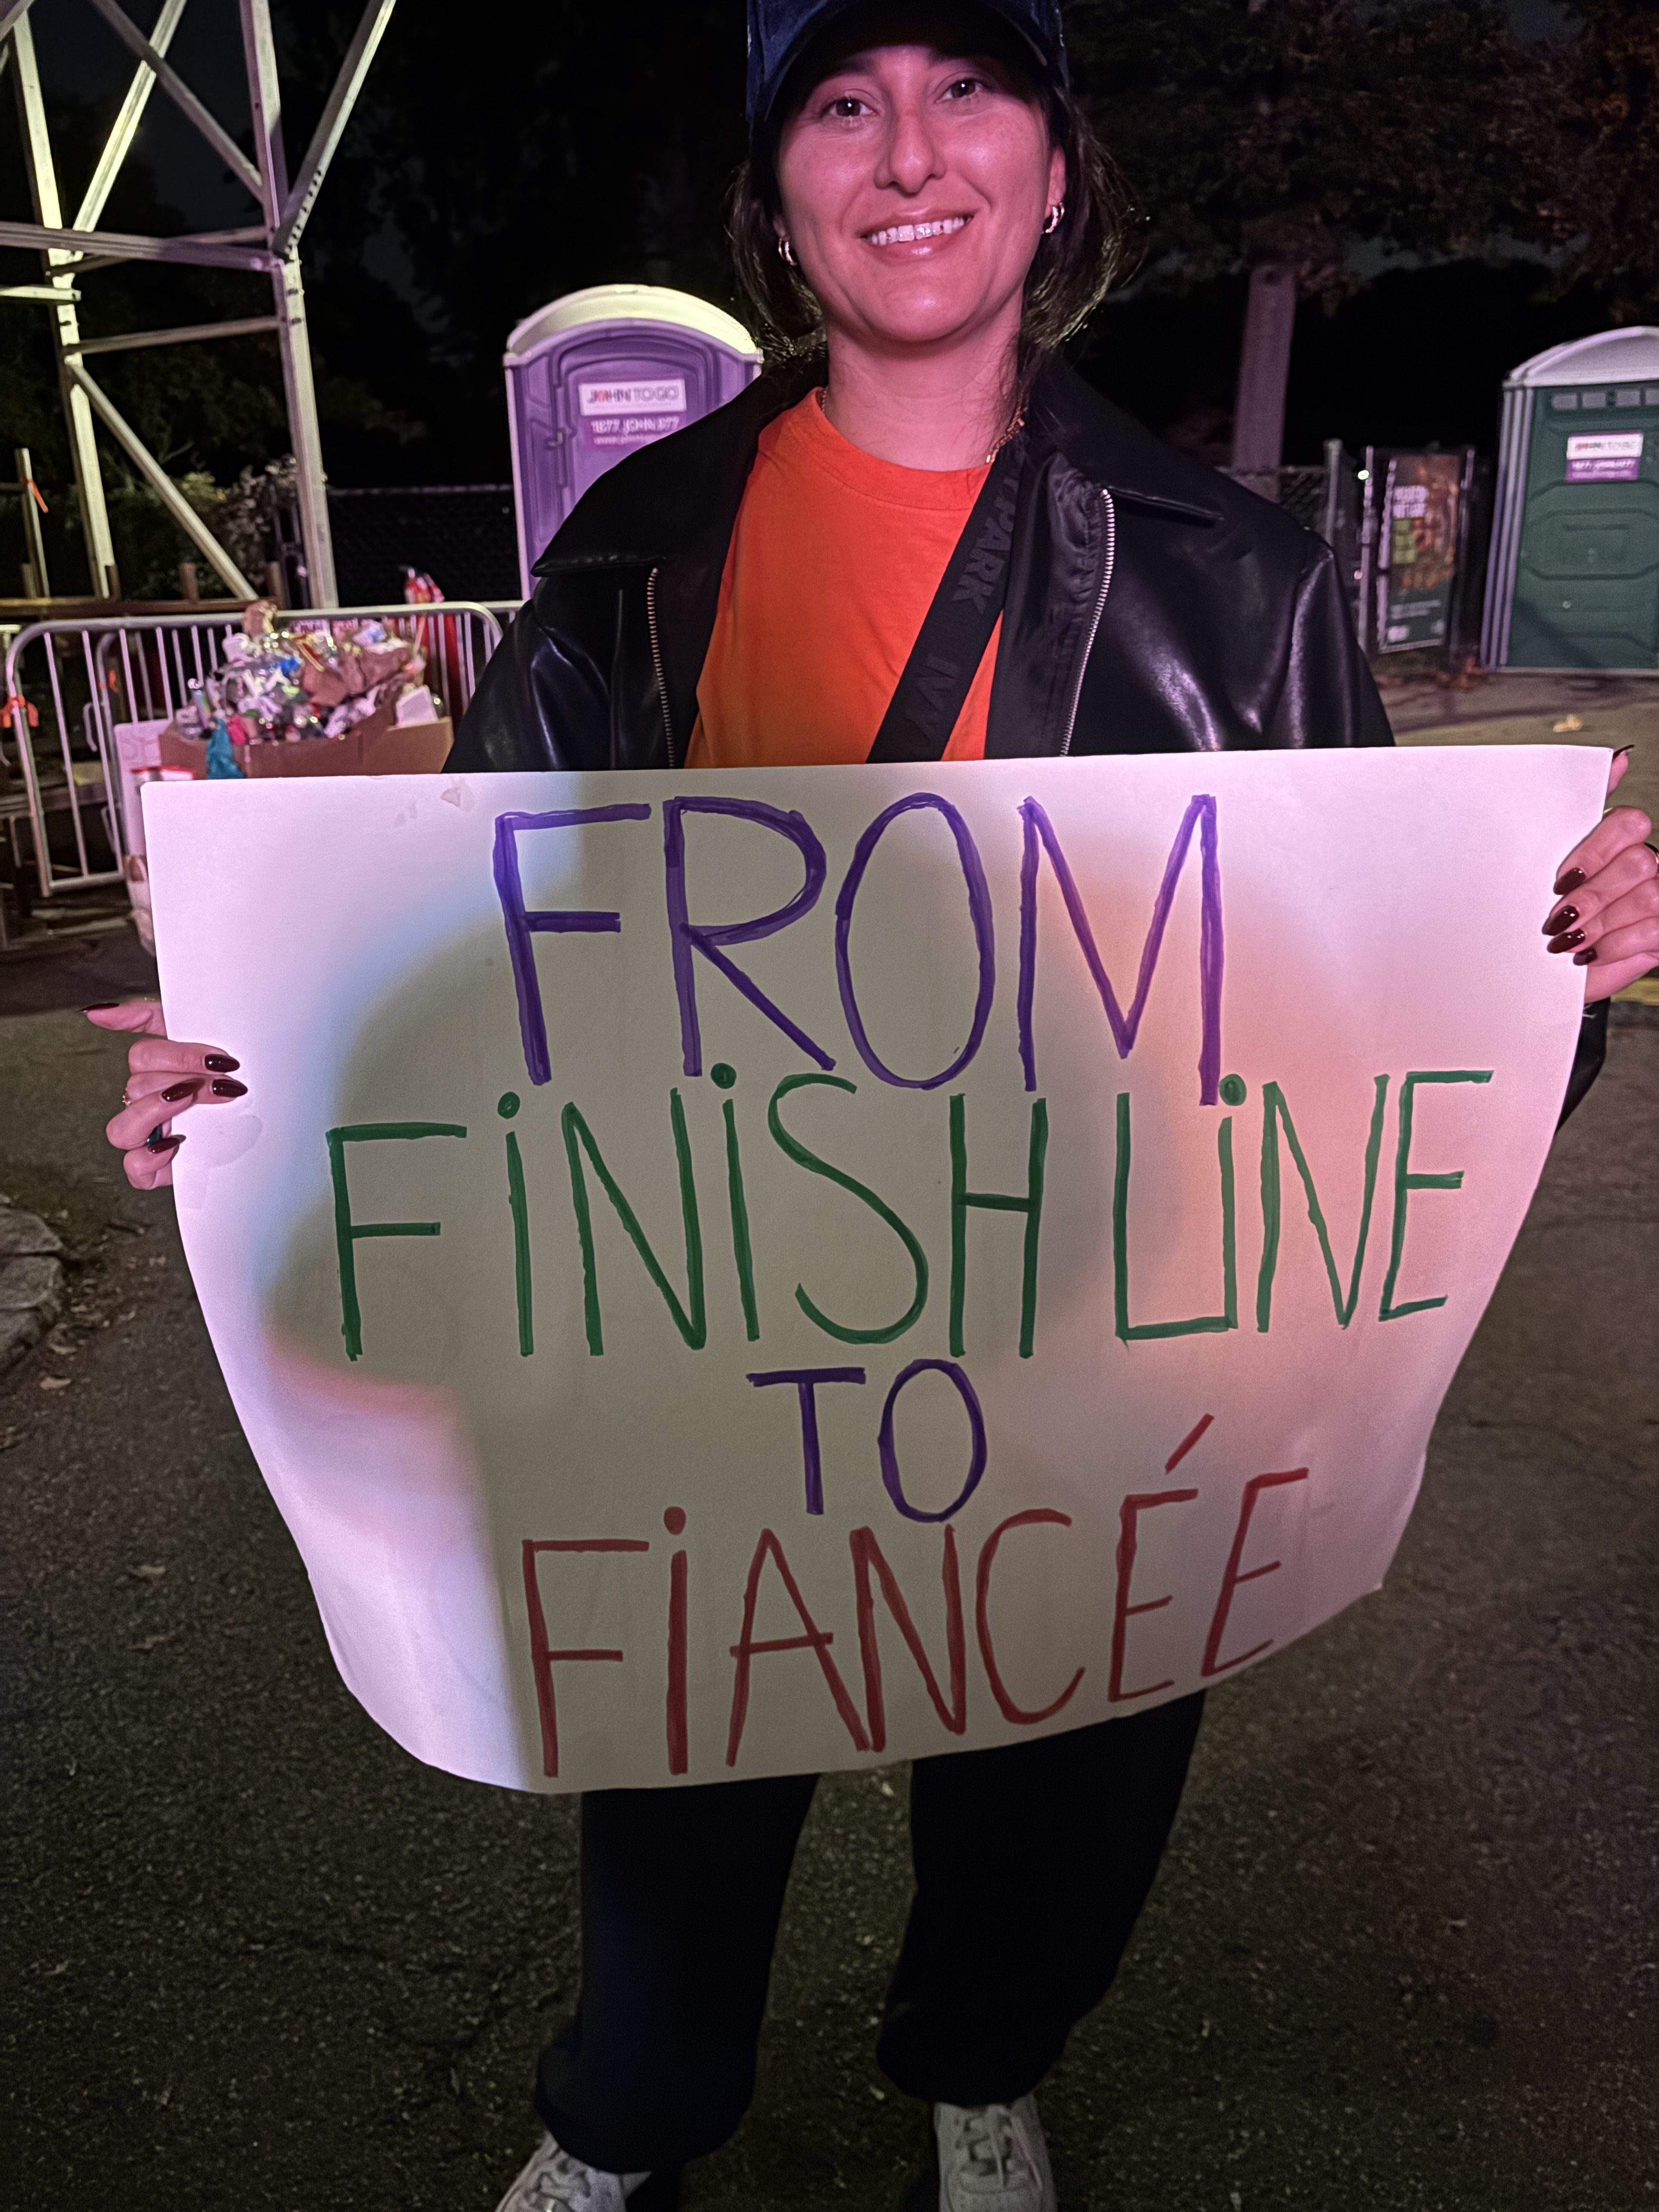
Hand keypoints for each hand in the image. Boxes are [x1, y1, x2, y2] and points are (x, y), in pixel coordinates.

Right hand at [84, 998, 247, 1189]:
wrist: (276, 1120)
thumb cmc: (238, 1076)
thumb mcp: (206, 1035)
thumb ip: (149, 1016)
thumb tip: (97, 1013)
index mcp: (159, 1072)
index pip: (142, 1056)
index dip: (177, 1055)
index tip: (218, 1059)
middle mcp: (151, 1103)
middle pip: (137, 1087)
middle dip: (183, 1080)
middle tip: (222, 1083)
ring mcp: (153, 1137)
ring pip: (121, 1129)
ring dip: (155, 1111)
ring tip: (191, 1102)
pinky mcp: (161, 1170)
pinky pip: (135, 1169)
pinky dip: (149, 1158)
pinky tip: (175, 1143)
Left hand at [1543, 752, 1657, 1003]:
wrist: (1546, 971)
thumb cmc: (1551, 916)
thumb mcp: (1552, 866)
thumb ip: (1579, 811)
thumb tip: (1619, 755)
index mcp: (1621, 842)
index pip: (1629, 823)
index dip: (1594, 852)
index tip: (1559, 881)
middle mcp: (1648, 865)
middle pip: (1638, 862)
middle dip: (1593, 896)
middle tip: (1557, 919)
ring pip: (1649, 896)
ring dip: (1601, 923)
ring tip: (1569, 941)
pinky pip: (1653, 929)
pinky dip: (1614, 945)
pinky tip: (1590, 953)